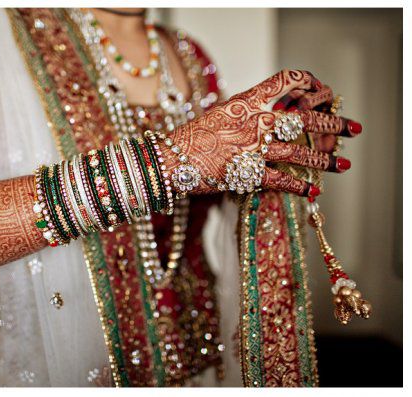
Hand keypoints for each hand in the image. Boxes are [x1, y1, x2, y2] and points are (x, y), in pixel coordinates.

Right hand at [166, 69, 361, 195]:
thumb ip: (247, 112)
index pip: (288, 80)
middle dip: (333, 124)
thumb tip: (268, 113)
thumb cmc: (191, 138)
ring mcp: (254, 149)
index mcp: (248, 102)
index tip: (321, 92)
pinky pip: (282, 181)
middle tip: (351, 129)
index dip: (310, 83)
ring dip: (325, 160)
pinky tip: (313, 191)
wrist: (171, 160)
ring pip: (301, 152)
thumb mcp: (220, 114)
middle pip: (305, 118)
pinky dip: (300, 187)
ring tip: (343, 164)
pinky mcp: (248, 174)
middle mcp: (256, 122)